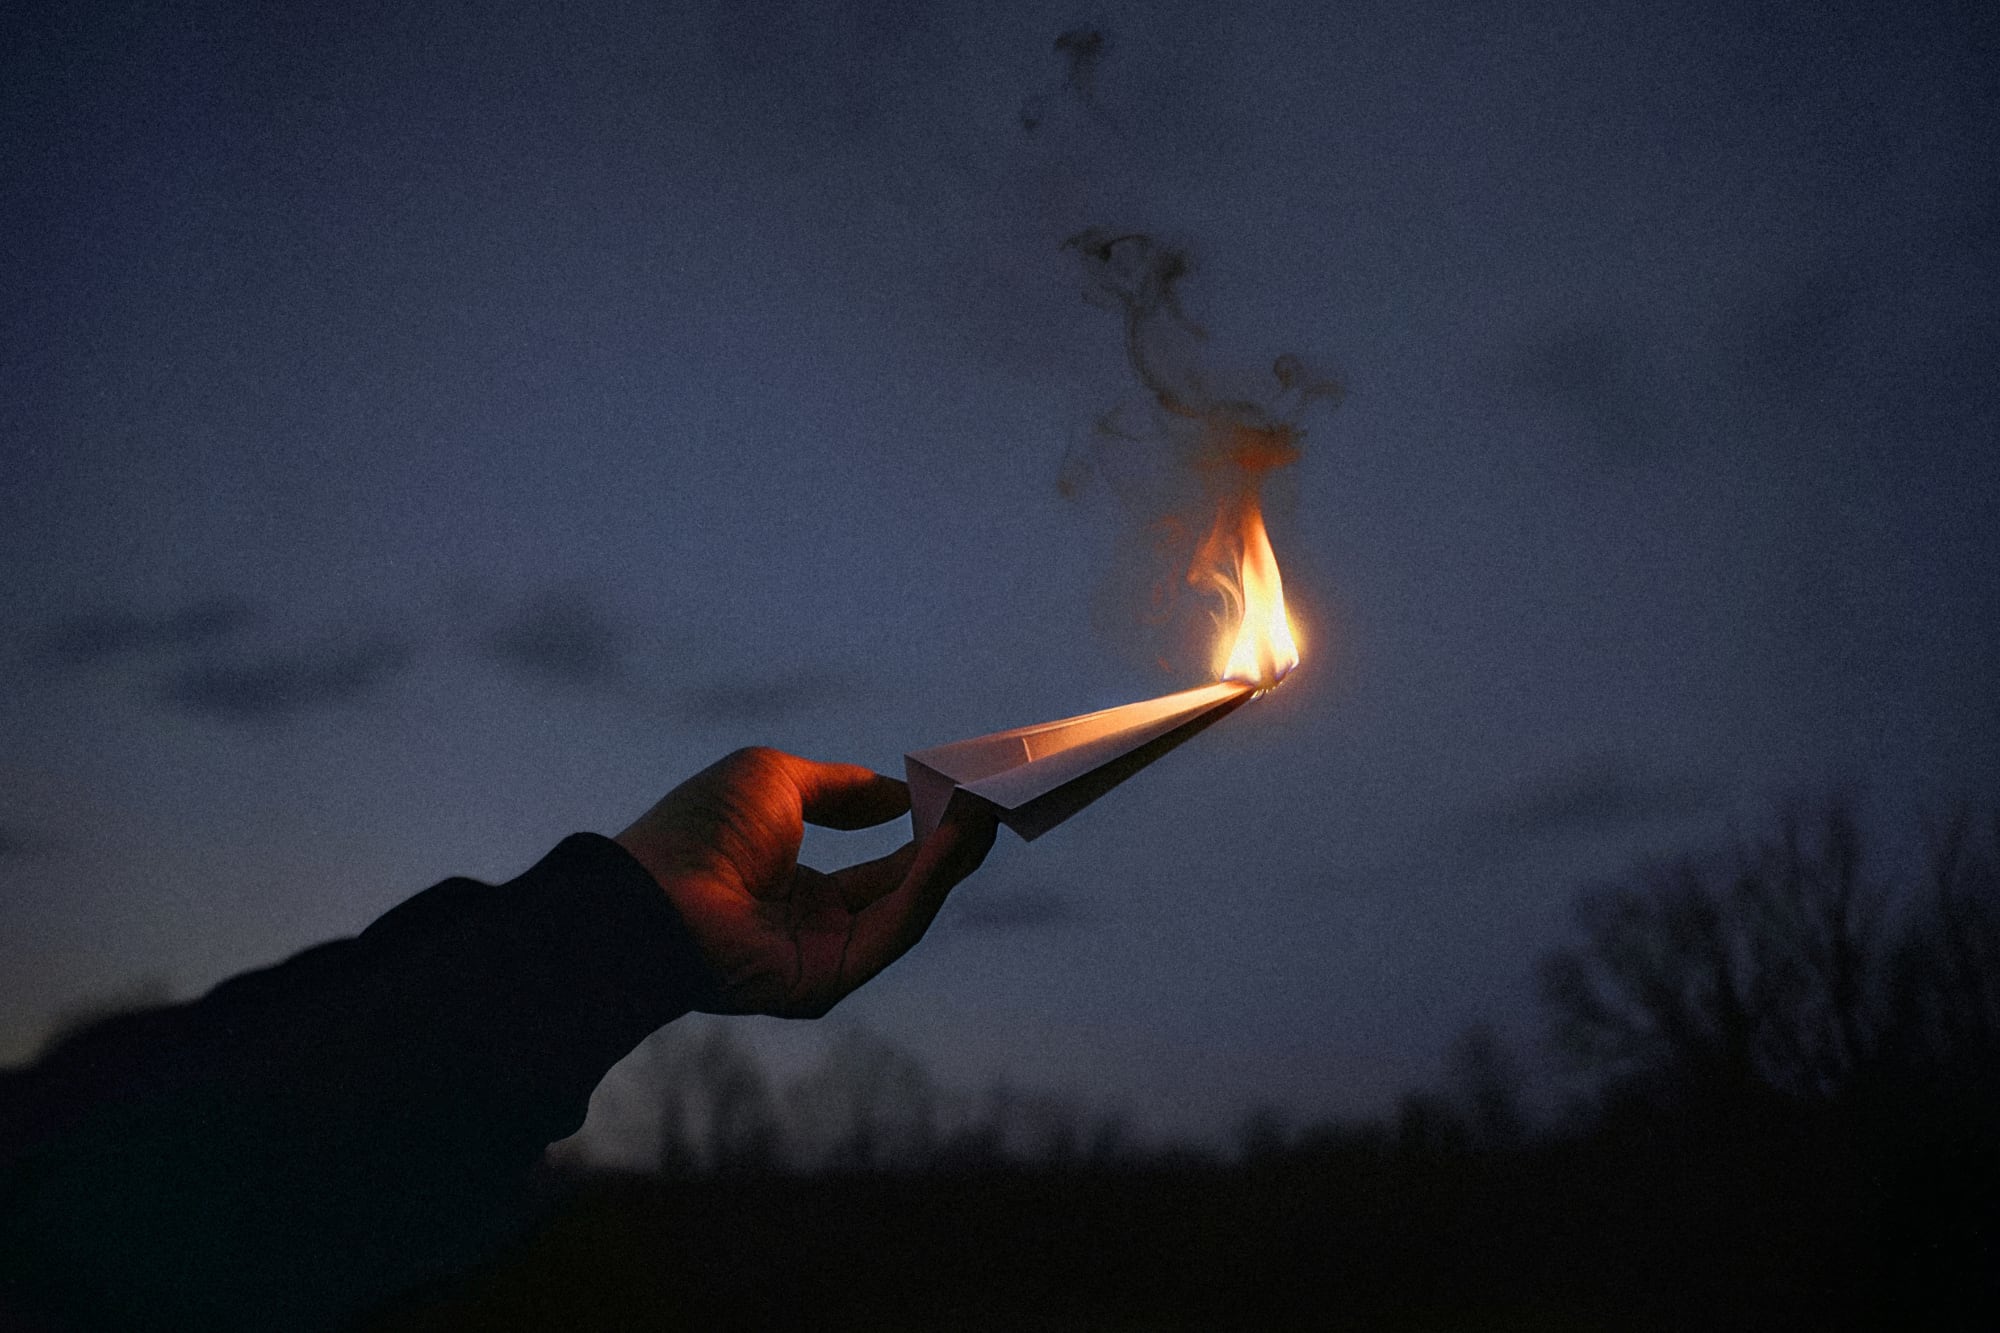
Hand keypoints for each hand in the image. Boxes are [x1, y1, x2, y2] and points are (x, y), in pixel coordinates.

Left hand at [613, 747, 997, 1017]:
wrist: (655, 890)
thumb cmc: (701, 829)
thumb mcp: (778, 780)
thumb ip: (845, 788)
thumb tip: (900, 794)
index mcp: (795, 885)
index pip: (878, 866)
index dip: (920, 833)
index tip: (959, 801)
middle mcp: (813, 927)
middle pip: (901, 892)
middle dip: (948, 851)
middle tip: (989, 808)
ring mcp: (821, 958)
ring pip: (904, 912)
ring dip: (947, 865)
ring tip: (981, 819)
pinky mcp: (826, 982)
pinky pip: (889, 933)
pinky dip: (924, 889)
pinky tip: (947, 846)